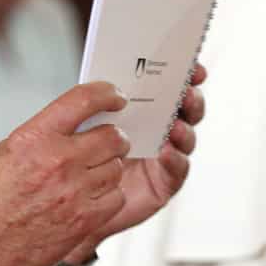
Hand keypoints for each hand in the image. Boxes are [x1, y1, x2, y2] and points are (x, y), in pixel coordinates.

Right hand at [0, 82, 131, 265]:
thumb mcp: (9, 151)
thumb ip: (46, 134)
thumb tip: (82, 123)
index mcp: (35, 137)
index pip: (84, 100)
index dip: (107, 94)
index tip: (115, 97)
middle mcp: (58, 161)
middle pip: (113, 136)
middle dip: (113, 137)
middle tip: (107, 143)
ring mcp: (74, 192)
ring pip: (117, 167)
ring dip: (108, 168)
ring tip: (87, 176)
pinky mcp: (85, 220)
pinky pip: (116, 197)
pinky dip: (107, 196)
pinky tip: (88, 199)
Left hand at [80, 64, 207, 251]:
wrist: (72, 200)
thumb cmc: (78, 157)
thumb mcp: (85, 120)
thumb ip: (100, 99)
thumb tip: (109, 77)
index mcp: (144, 110)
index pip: (170, 87)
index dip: (185, 75)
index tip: (193, 65)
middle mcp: (159, 130)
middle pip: (187, 110)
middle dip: (191, 99)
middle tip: (187, 93)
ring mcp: (165, 156)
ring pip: (186, 138)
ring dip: (185, 129)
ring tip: (176, 125)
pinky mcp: (164, 182)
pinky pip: (177, 170)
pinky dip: (175, 159)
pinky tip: (166, 152)